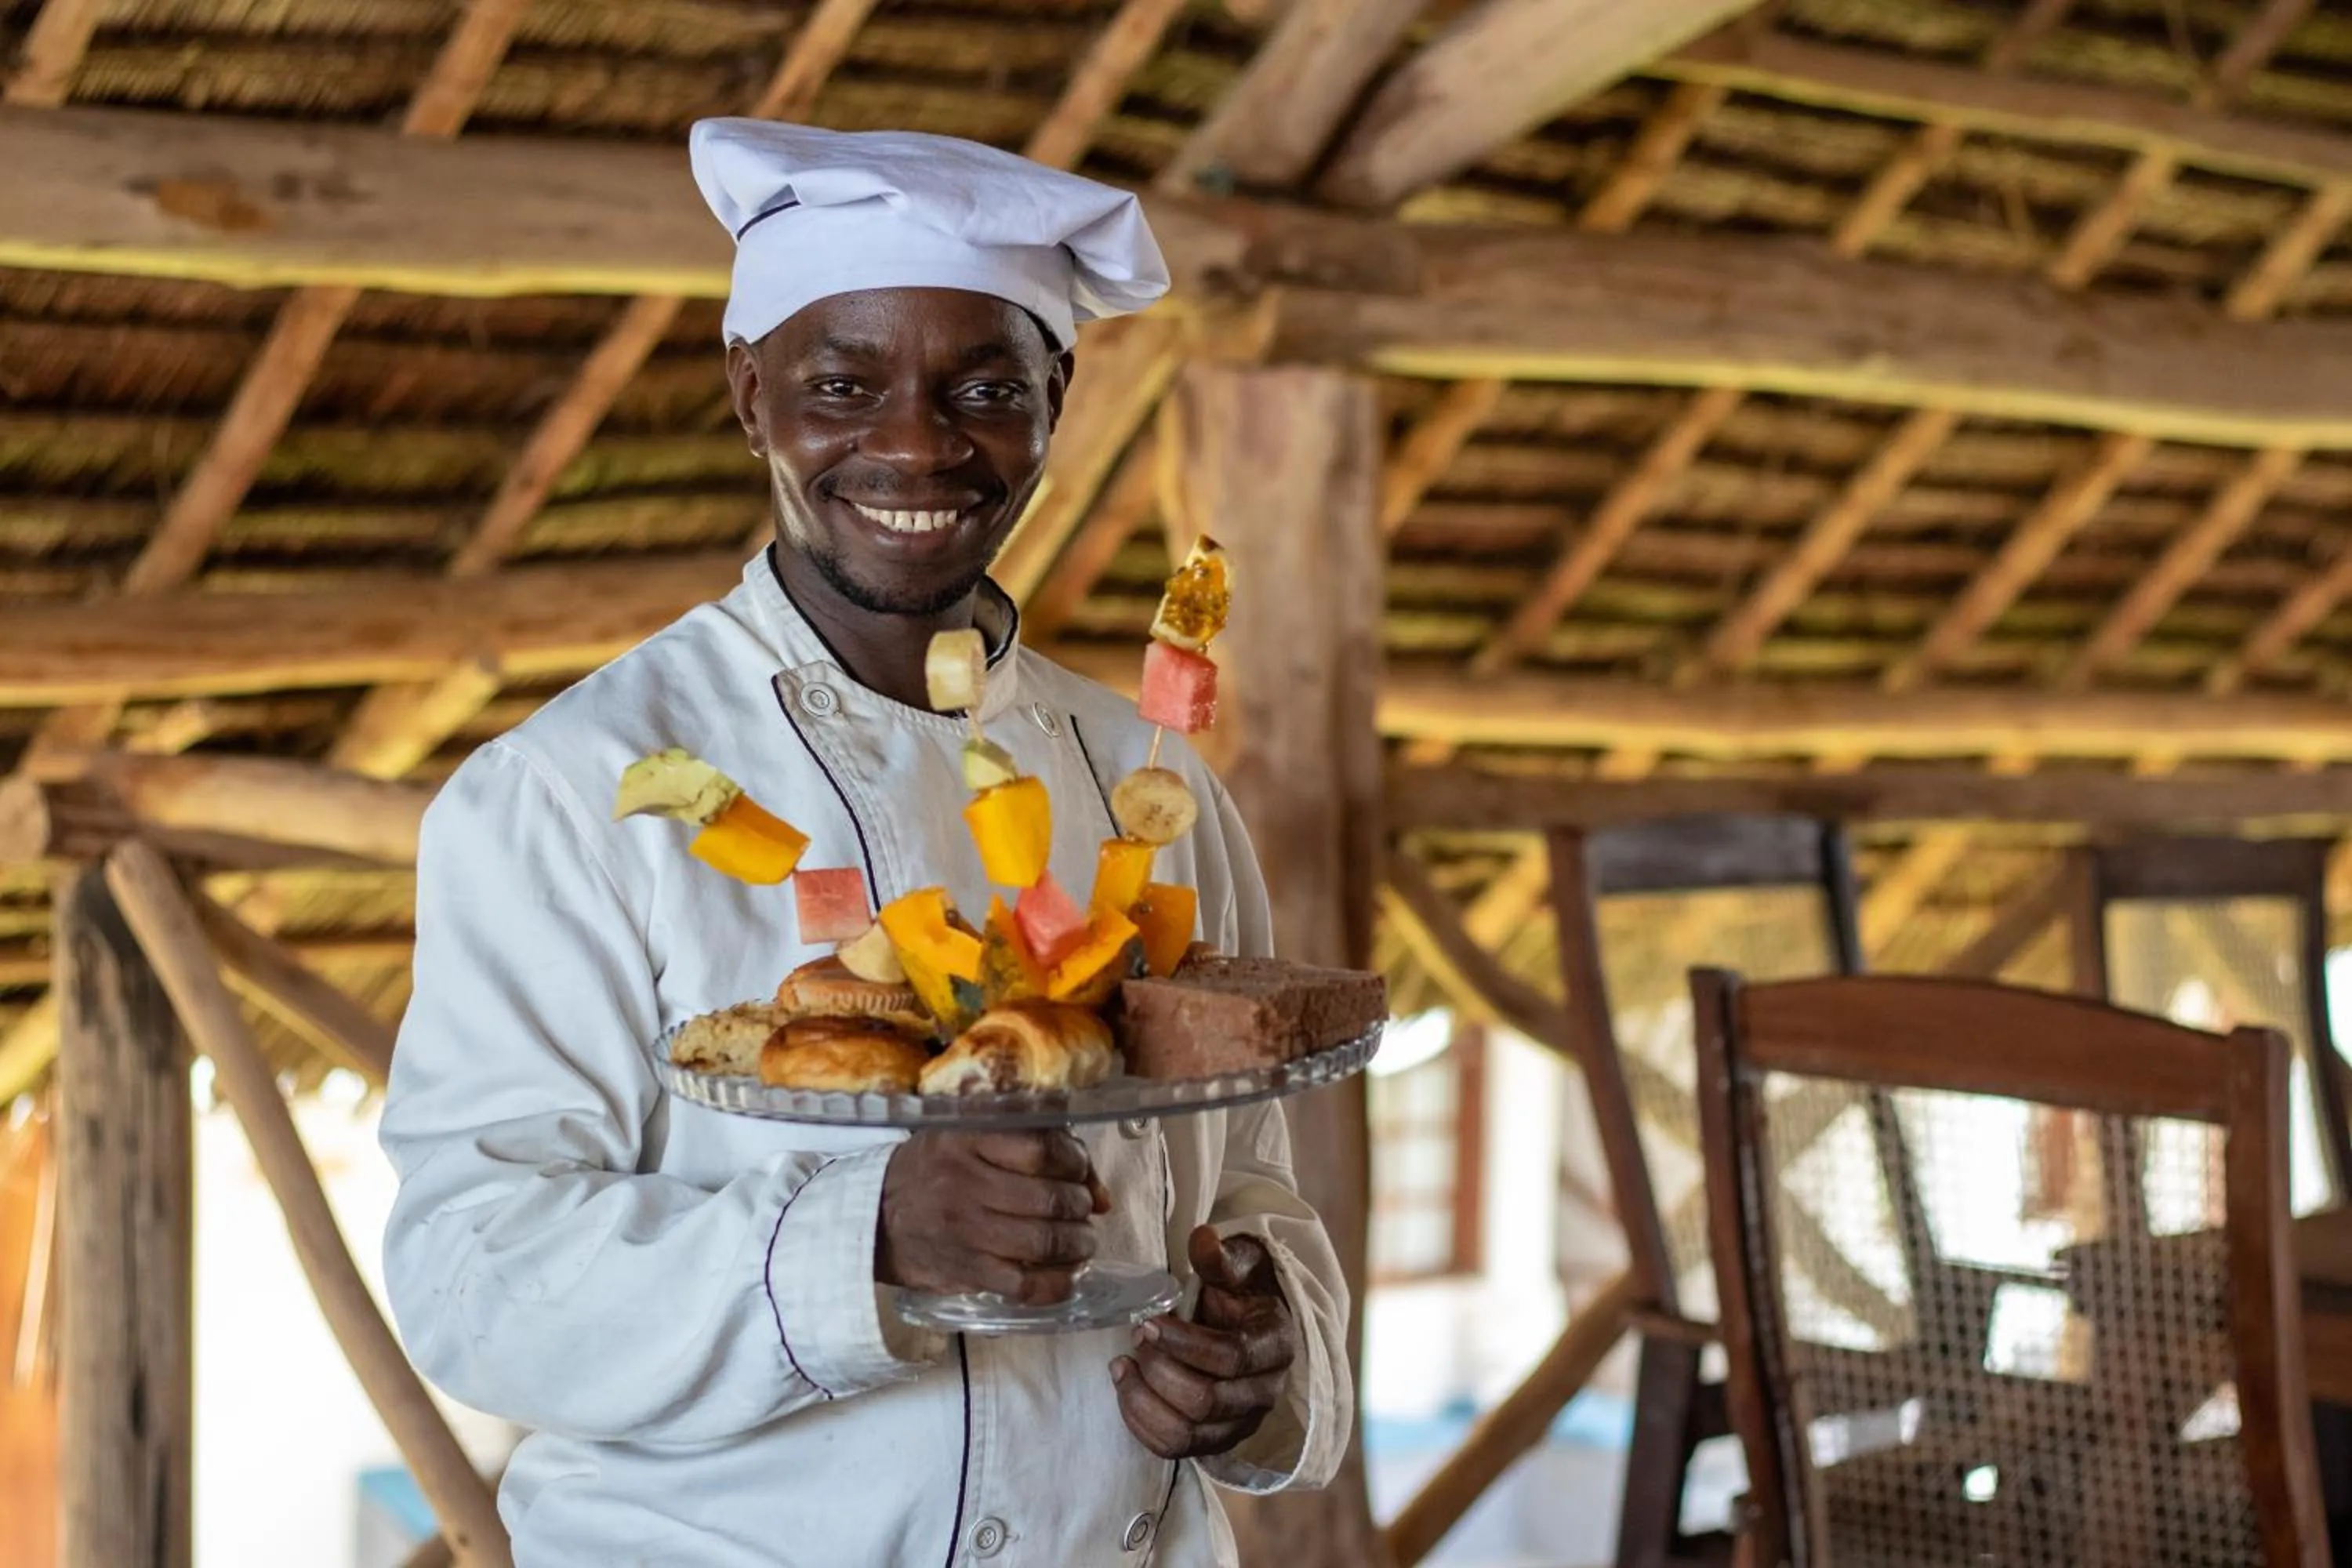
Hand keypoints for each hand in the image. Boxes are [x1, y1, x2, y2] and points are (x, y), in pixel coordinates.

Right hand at [877, 1131, 1111, 1304]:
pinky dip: (1057, 1284)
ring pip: (1043, 1242)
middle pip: (1048, 1198)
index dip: (1075, 1162)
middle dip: (1079, 1206)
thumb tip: (1101, 1196)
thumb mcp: (969, 1137)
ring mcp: (965, 1231)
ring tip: (1081, 1241)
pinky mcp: (966, 1271)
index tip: (1079, 1171)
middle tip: (1083, 1210)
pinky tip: (1067, 1276)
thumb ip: (1036, 1149)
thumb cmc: (933, 1170)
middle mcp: (965, 1183)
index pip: (1042, 1148)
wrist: (874, 1218)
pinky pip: (1025, 1285)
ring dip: (1077, 1244)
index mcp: (967, 1140)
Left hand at [1112, 1225, 1295, 1459]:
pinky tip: (1125, 1386)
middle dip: (1159, 1369)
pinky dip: (1139, 1422)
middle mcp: (1264, 1392)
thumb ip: (1220, 1257)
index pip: (1231, 1357)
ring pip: (1187, 1434)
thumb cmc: (1240, 1289)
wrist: (1246, 1321)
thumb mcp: (1237, 1264)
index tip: (1148, 1322)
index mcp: (1274, 1345)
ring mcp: (1240, 1423)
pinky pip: (1173, 1449)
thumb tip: (1203, 1238)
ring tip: (1122, 1364)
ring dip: (1143, 1400)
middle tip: (1137, 1337)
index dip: (1184, 1343)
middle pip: (1206, 1401)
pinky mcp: (1215, 1440)